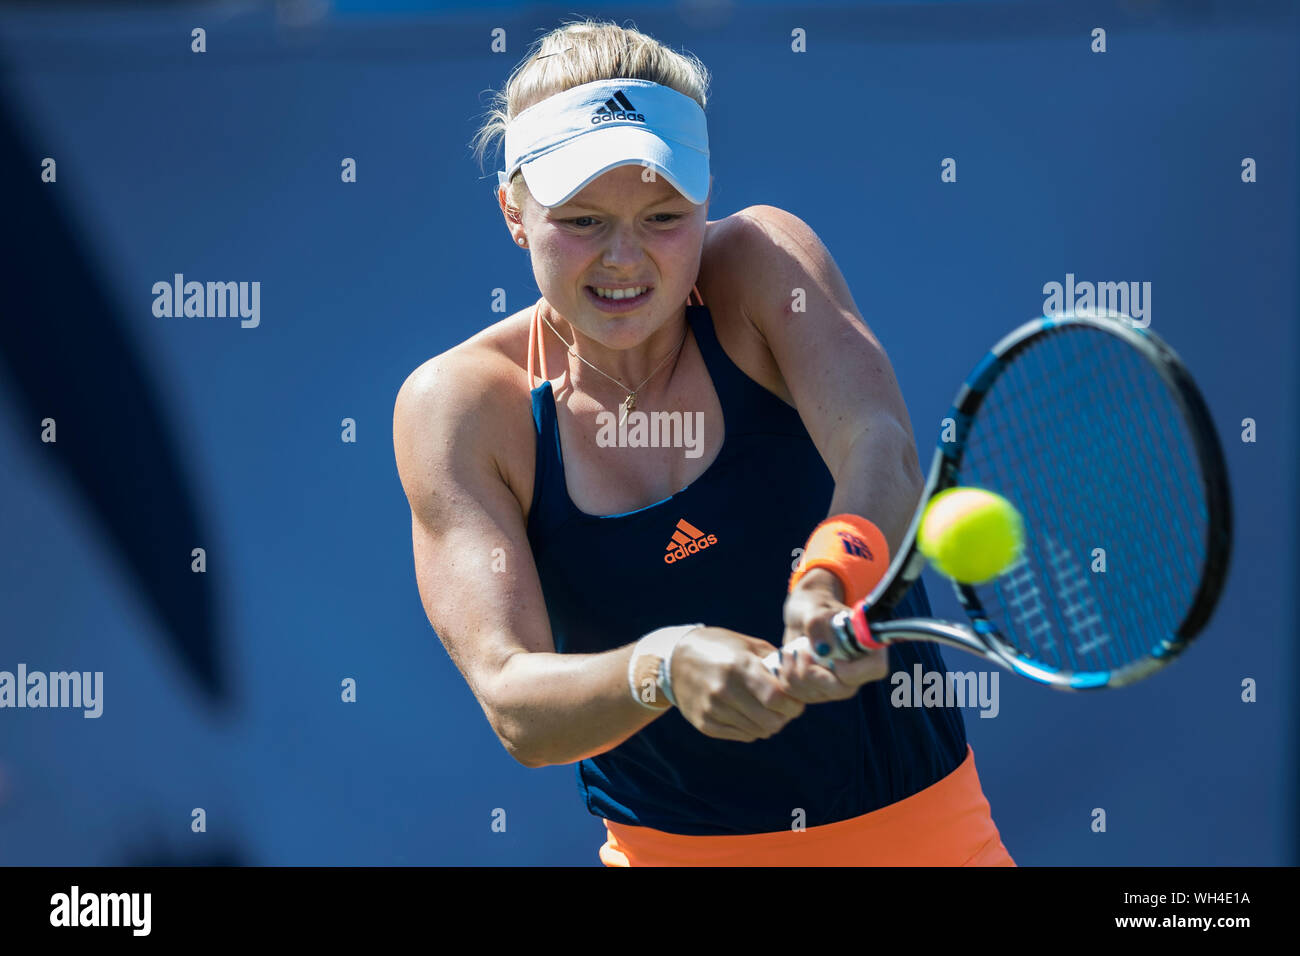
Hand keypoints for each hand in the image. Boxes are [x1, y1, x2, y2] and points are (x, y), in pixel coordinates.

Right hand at [669, 627, 805, 741]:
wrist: (673, 660)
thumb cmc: (717, 647)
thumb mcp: (745, 645)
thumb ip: (773, 661)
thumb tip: (801, 676)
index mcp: (738, 666)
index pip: (776, 698)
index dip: (793, 703)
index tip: (796, 699)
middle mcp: (724, 690)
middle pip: (770, 720)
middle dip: (785, 716)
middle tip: (785, 707)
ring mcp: (713, 709)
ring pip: (758, 731)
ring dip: (770, 723)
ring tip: (767, 710)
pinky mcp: (705, 724)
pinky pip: (742, 735)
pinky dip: (752, 728)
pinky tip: (749, 714)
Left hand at [776, 570, 889, 702]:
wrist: (803, 614)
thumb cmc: (815, 606)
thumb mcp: (814, 609)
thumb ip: (818, 624)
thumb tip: (822, 648)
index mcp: (867, 646)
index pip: (875, 668)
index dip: (853, 670)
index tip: (831, 659)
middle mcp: (856, 669)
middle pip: (843, 690)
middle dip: (814, 675)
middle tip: (799, 652)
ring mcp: (837, 682)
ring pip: (818, 695)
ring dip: (795, 674)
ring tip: (788, 652)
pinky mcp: (818, 689)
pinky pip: (801, 696)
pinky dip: (787, 680)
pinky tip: (785, 661)